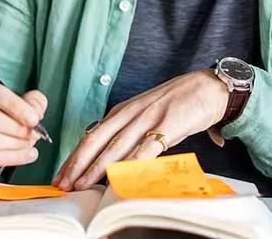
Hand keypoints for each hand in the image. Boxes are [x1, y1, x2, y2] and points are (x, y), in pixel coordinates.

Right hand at [0, 77, 46, 178]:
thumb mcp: (15, 102)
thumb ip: (30, 101)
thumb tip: (36, 112)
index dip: (16, 106)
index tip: (34, 119)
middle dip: (16, 128)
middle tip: (33, 134)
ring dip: (14, 144)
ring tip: (29, 144)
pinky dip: (12, 158)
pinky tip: (27, 155)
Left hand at [51, 70, 228, 190]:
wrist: (210, 86)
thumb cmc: (179, 102)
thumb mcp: (147, 114)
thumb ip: (131, 133)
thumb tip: (115, 158)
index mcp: (123, 111)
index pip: (92, 135)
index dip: (74, 156)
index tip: (61, 174)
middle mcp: (131, 113)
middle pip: (96, 140)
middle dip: (76, 164)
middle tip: (62, 183)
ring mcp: (149, 118)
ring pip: (116, 147)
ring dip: (96, 168)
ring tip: (82, 184)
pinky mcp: (169, 125)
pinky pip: (147, 148)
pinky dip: (132, 164)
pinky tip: (120, 176)